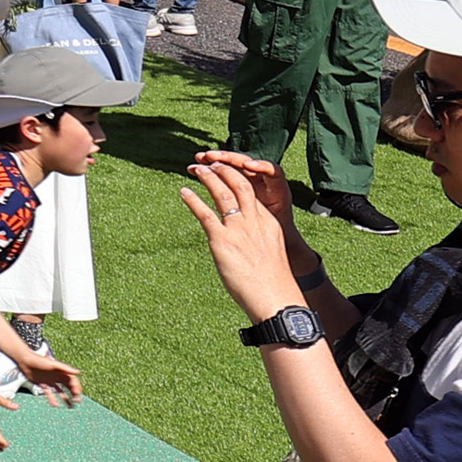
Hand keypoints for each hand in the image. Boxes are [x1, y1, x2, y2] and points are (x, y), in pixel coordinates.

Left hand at [22, 354, 85, 403]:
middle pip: (69, 386)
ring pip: (61, 391)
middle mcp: (57, 377)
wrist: (25, 361)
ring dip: (66, 398)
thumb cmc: (39, 360)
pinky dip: (53, 399)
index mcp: (61, 372)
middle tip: (77, 401)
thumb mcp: (53, 364)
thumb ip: (65, 368)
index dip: (77, 387)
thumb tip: (78, 372)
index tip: (77, 394)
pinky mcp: (43, 384)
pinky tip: (56, 405)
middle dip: (74, 394)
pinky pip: (50, 393)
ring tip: (71, 407)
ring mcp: (51, 381)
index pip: (73, 380)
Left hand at [188, 151, 317, 277]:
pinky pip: (205, 213)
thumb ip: (256, 242)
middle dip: (224, 170)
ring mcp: (238, 230)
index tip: (225, 171)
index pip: (251, 193)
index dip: (237, 178)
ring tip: (196, 169)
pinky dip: (193, 200)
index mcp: (268, 223)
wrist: (276, 299)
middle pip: (239, 185)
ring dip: (207, 178)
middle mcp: (254, 222)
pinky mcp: (223, 241)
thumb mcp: (269, 254)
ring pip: (222, 193)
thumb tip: (242, 245)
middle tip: (211, 163)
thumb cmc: (273, 283)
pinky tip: (184, 192)